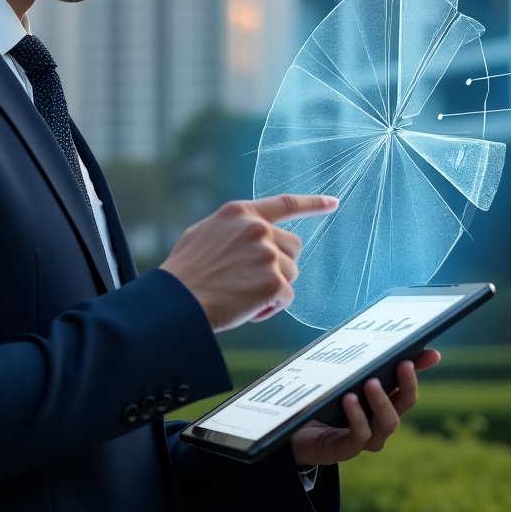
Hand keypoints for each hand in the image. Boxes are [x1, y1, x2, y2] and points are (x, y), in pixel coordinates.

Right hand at [160, 194, 337, 331]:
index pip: (284, 203)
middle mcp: (257, 228)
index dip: (312, 204)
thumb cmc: (185, 273)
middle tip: (252, 281)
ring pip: (290, 274)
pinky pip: (286, 298)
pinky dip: (270, 307)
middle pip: (293, 246)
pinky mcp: (274, 281)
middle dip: (280, 265)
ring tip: (241, 295)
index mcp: (239, 213)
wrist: (177, 302)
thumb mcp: (204, 234)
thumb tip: (252, 236)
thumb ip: (234, 230)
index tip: (333, 203)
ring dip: (272, 288)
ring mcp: (267, 253)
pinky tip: (247, 308)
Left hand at [290, 351, 440, 466]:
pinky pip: (358, 437)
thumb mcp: (339, 377)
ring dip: (381, 402)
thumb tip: (382, 341)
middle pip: (403, 405)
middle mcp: (379, 421)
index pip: (407, 385)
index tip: (430, 352)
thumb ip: (362, 362)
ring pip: (387, 424)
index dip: (419, 370)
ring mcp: (366, 437)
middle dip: (406, 384)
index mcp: (382, 402)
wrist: (292, 430)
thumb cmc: (320, 400)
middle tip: (402, 363)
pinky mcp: (345, 449)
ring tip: (371, 382)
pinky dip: (357, 418)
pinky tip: (349, 399)